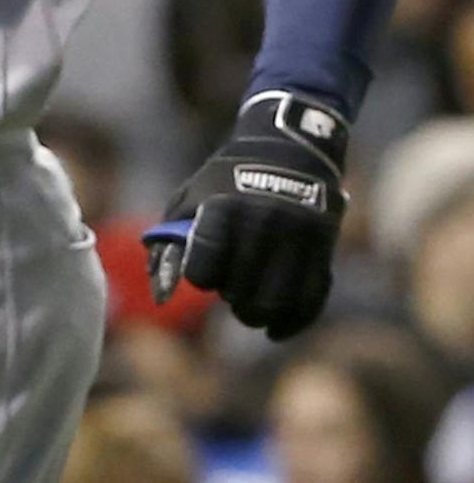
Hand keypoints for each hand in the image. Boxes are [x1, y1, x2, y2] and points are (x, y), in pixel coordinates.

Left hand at [144, 89, 348, 340]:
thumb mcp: (190, 199)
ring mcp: (297, 237)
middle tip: (228, 290)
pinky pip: (311, 301)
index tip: (202, 273)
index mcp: (224, 208)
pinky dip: (291, 323)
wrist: (287, 151)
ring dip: (256, 314)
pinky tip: (274, 331)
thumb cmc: (225, 183)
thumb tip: (159, 295)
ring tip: (247, 306)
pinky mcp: (323, 250)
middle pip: (242, 291)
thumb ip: (170, 243)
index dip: (201, 277)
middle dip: (230, 298)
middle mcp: (263, 223)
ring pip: (276, 302)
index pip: (206, 265)